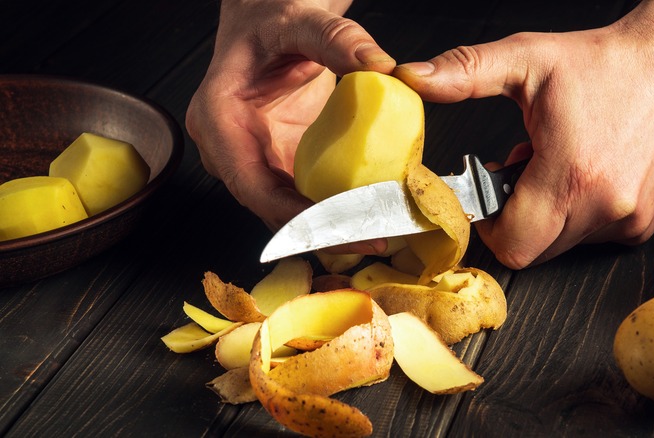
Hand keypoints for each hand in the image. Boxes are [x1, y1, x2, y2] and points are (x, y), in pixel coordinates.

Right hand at [186, 0, 394, 231]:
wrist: (267, 21)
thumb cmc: (270, 20)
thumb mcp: (301, 21)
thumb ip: (337, 38)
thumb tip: (379, 64)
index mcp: (218, 119)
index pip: (252, 185)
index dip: (294, 215)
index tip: (341, 226)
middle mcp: (229, 149)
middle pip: (271, 209)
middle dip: (321, 231)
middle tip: (372, 238)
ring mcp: (254, 160)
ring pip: (287, 211)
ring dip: (331, 228)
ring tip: (376, 235)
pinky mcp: (277, 163)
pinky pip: (302, 197)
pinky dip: (334, 210)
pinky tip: (369, 217)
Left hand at [394, 25, 653, 268]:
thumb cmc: (606, 62)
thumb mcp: (526, 58)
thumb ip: (465, 72)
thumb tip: (412, 76)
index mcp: (571, 174)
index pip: (513, 245)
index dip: (490, 228)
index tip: (488, 199)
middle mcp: (605, 206)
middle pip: (534, 250)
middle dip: (515, 218)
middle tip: (522, 171)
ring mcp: (628, 219)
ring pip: (561, 245)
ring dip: (546, 215)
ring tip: (555, 165)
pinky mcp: (642, 222)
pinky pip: (591, 237)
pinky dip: (576, 214)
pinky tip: (582, 174)